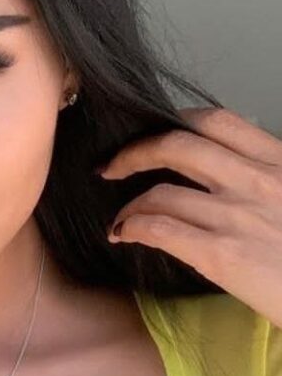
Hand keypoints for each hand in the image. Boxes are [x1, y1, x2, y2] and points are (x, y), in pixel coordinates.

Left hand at [101, 108, 281, 327]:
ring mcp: (238, 217)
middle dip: (132, 153)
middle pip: (175, 146)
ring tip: (122, 219)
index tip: (151, 133)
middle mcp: (258, 182)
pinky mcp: (223, 254)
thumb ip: (268, 179)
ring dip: (129, 205)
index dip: (172, 121)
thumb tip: (226, 171)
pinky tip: (124, 236)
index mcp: (280, 164)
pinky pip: (159, 229)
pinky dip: (132, 228)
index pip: (216, 120)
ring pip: (159, 193)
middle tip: (111, 167)